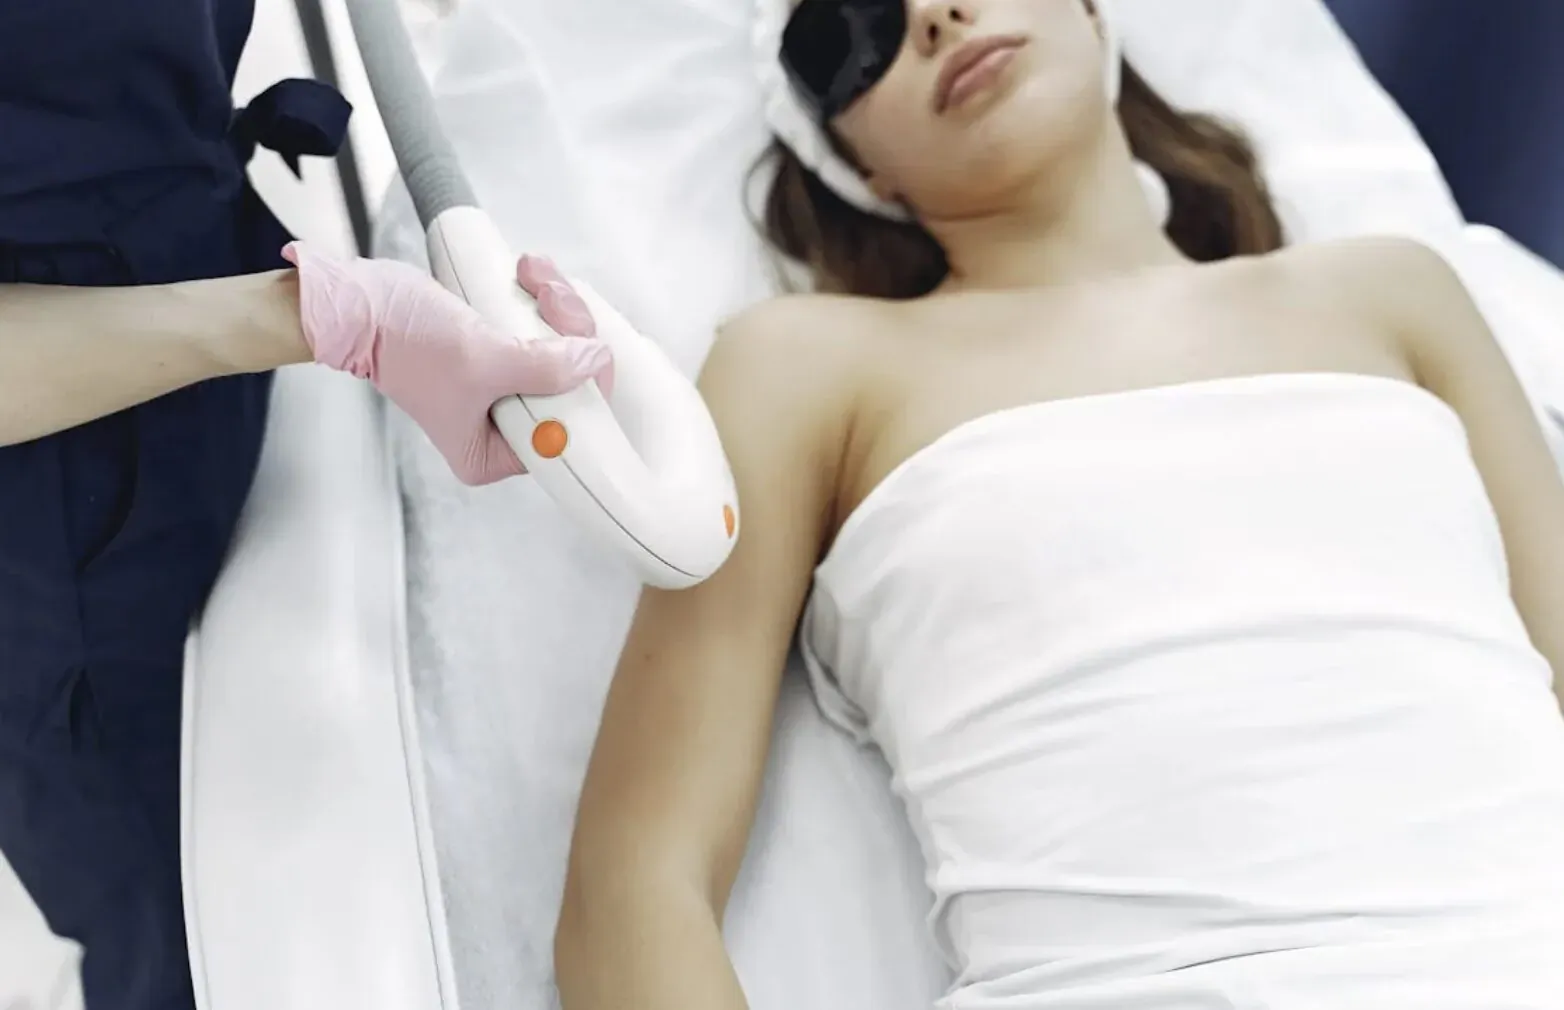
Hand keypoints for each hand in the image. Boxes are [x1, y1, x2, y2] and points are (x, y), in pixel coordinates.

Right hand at [283, 242, 612, 484]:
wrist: (362, 302)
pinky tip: (530, 276)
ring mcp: (504, 391)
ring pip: (564, 351)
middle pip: (572, 388)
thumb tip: (594, 363)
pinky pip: (545, 331)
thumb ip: (546, 369)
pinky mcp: (503, 356)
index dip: (588, 392)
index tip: (589, 350)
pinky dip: (544, 301)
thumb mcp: (485, 361)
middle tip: (551, 300)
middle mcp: (501, 430)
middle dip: (571, 333)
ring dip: (558, 307)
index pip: (566, 434)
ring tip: (534, 279)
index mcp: (492, 455)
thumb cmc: (403, 342)